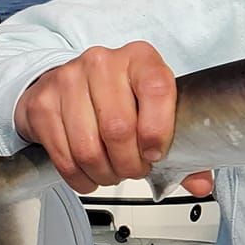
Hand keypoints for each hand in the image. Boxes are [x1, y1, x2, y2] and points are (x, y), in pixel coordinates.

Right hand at [13, 41, 211, 197]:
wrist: (67, 85)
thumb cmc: (120, 100)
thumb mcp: (155, 112)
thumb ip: (182, 149)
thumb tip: (201, 185)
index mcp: (140, 59)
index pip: (156, 90)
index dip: (158, 131)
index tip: (156, 154)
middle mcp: (103, 62)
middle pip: (119, 128)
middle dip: (129, 164)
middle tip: (133, 170)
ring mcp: (68, 79)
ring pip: (89, 147)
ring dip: (104, 173)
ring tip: (112, 172)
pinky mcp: (43, 103)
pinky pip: (63, 155)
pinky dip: (79, 176)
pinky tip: (89, 173)